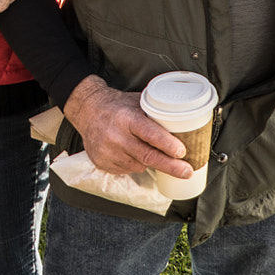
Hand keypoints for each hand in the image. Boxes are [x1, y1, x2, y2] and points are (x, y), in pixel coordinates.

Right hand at [63, 77, 192, 179]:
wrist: (87, 111)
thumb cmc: (117, 106)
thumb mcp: (136, 103)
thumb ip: (155, 114)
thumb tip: (184, 124)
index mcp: (126, 118)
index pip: (150, 134)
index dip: (167, 144)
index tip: (182, 152)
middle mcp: (115, 136)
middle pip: (148, 156)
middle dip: (170, 166)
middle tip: (187, 171)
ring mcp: (107, 151)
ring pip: (138, 165)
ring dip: (149, 162)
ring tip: (147, 150)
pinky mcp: (101, 162)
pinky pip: (126, 170)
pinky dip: (133, 164)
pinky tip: (129, 152)